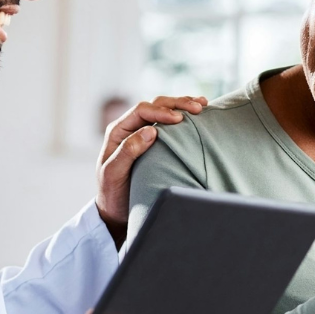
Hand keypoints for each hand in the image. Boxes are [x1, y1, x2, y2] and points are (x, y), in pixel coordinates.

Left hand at [95, 96, 207, 243]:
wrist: (114, 209)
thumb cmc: (112, 193)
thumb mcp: (114, 173)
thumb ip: (128, 151)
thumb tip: (151, 130)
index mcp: (118, 130)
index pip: (141, 111)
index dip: (161, 111)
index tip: (179, 119)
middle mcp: (130, 127)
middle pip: (155, 105)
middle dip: (177, 104)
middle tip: (198, 108)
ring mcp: (142, 132)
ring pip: (163, 110)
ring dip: (182, 105)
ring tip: (202, 104)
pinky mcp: (153, 141)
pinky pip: (168, 123)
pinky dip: (183, 116)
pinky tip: (198, 115)